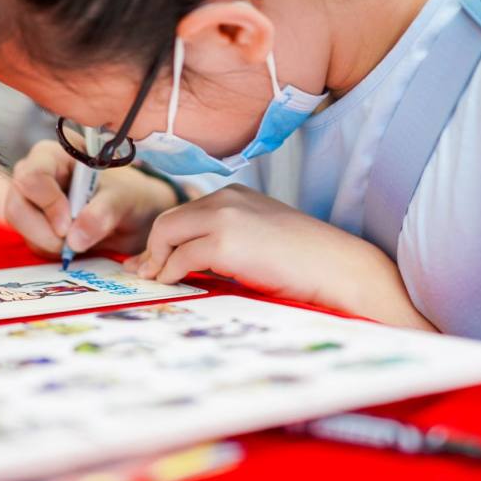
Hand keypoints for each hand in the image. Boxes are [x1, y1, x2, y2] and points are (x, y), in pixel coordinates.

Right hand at [6, 139, 179, 256]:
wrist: (134, 216)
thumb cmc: (129, 195)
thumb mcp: (124, 199)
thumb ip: (103, 213)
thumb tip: (74, 239)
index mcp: (55, 155)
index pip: (33, 176)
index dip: (47, 204)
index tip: (67, 226)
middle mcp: (36, 174)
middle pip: (17, 206)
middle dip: (43, 232)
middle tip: (72, 245)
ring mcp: (31, 201)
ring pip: (21, 229)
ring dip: (49, 244)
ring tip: (82, 242)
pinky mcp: (34, 225)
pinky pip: (32, 243)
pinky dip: (52, 251)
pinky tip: (76, 245)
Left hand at [124, 185, 436, 330]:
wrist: (336, 268)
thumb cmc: (304, 263)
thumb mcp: (258, 242)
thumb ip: (225, 243)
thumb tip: (185, 264)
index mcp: (236, 196)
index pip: (184, 212)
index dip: (163, 239)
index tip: (151, 261)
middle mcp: (226, 199)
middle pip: (167, 220)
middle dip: (151, 249)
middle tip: (144, 273)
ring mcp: (224, 217)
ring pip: (166, 234)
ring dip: (158, 261)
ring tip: (156, 281)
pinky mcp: (225, 242)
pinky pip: (180, 257)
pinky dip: (171, 272)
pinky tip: (173, 284)